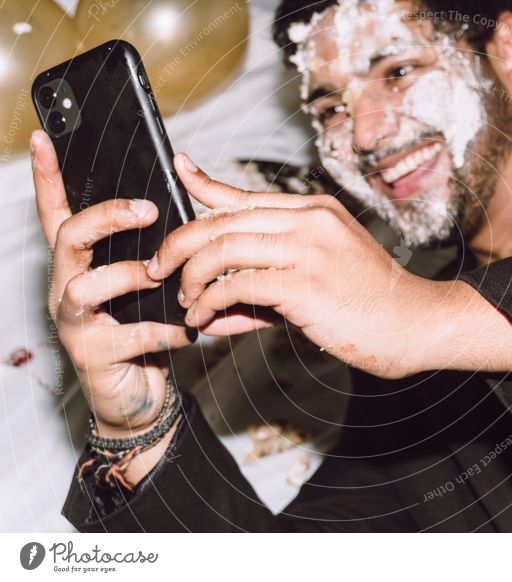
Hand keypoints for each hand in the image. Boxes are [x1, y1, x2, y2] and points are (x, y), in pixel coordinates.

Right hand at [32, 130, 193, 440]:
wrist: (138, 393)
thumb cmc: (143, 327)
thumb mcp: (148, 283)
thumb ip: (154, 247)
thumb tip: (182, 199)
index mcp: (80, 265)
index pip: (56, 214)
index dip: (47, 178)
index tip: (43, 139)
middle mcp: (67, 288)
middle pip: (70, 238)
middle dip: (106, 217)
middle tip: (148, 210)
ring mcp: (74, 322)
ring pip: (87, 285)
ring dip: (130, 276)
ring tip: (162, 280)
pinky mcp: (93, 355)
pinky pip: (130, 334)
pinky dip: (165, 329)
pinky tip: (187, 331)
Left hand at [147, 154, 511, 378]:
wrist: (416, 325)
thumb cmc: (370, 306)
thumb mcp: (318, 281)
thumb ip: (262, 290)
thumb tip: (212, 311)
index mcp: (316, 211)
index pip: (247, 195)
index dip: (205, 184)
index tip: (177, 170)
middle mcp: (311, 220)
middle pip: (224, 219)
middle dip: (180, 245)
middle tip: (159, 269)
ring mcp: (310, 248)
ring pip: (225, 248)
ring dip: (192, 277)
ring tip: (184, 302)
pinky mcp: (306, 283)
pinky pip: (238, 284)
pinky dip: (211, 303)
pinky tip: (204, 321)